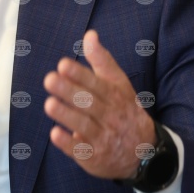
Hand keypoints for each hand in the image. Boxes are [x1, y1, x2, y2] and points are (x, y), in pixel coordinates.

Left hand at [43, 30, 154, 179]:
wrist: (144, 152)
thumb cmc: (123, 110)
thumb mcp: (118, 84)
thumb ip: (101, 60)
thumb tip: (89, 34)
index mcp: (116, 95)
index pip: (97, 84)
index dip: (80, 75)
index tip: (63, 65)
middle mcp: (110, 116)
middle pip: (89, 103)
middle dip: (69, 91)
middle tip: (49, 80)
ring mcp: (103, 138)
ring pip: (84, 125)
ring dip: (66, 115)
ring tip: (49, 104)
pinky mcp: (94, 157)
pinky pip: (81, 150)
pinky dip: (68, 143)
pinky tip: (55, 134)